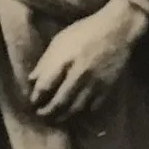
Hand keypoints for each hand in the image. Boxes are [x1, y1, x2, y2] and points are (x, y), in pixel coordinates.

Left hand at [26, 0, 148, 122]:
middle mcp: (79, 74)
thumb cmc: (85, 32)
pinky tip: (76, 113)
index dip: (36, 97)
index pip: (45, 86)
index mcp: (65, 60)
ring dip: (64, 116)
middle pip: (60, 102)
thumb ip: (46, 61)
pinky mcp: (107, 87)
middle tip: (41, 115)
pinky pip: (93, 106)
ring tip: (56, 118)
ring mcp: (95, 83)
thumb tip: (32, 80)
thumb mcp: (60, 41)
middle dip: (48, 112)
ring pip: (76, 108)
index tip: (32, 102)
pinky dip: (83, 112)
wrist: (117, 30)